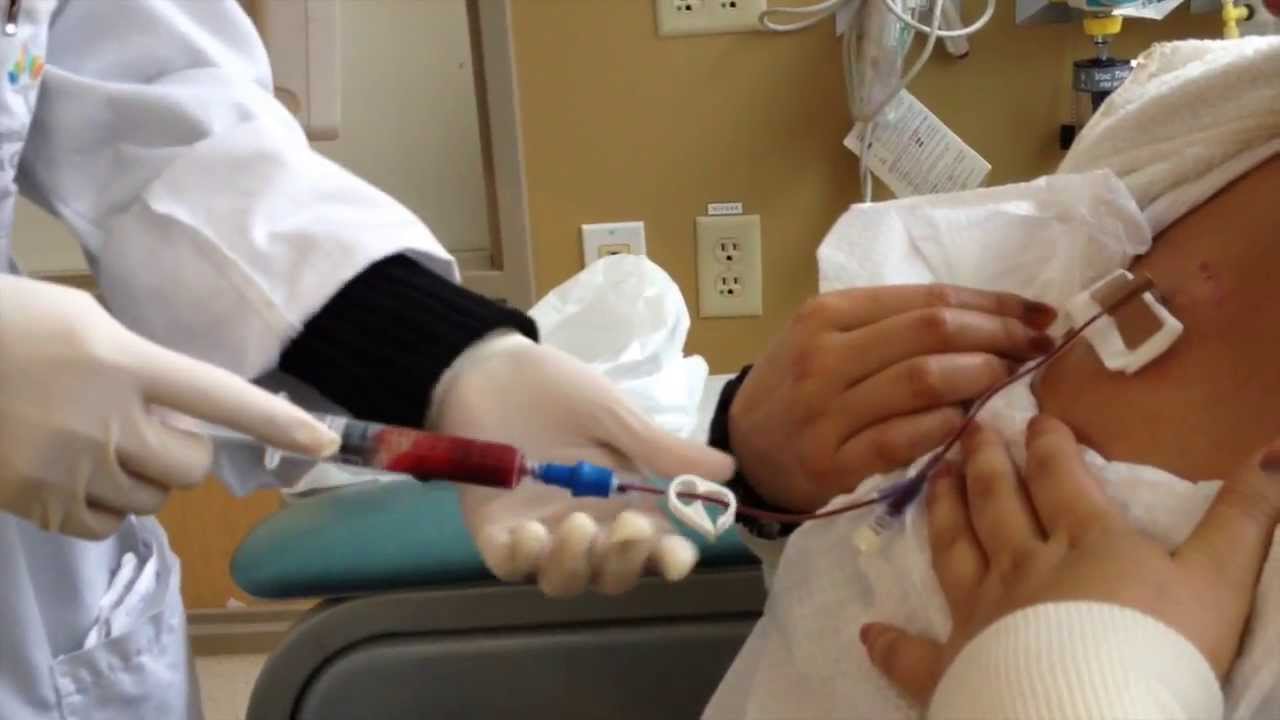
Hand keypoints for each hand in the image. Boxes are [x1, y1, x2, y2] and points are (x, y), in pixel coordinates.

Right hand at [0, 276, 338, 538]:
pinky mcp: (37, 504)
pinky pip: (107, 526)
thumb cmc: (5, 326)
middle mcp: (105, 419)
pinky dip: (105, 508)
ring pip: (152, 499)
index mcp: (122, 361)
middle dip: (180, 451)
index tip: (322, 441)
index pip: (219, 395)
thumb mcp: (82, 323)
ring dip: (142, 479)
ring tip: (96, 445)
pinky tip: (74, 475)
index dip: (275, 421)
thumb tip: (182, 405)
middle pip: (190, 464)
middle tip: (144, 426)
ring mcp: (69, 467)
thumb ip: (137, 362)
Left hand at [433, 333, 734, 596]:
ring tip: (576, 526)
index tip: (678, 554)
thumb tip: (730, 470)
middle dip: (626, 562)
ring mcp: (539, 534)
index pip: (654, 548)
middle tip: (629, 526)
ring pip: (565, 580)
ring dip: (576, 563)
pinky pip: (511, 567)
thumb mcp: (615, 415)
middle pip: (612, 574)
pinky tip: (529, 532)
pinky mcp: (495, 532)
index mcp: (622, 502)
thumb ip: (662, 450)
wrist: (487, 368)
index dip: (669, 559)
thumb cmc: (556, 389)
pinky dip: (524, 560)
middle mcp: (585, 527)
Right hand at [729, 285, 1057, 511]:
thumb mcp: (828, 338)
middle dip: (998, 337)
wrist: (743, 449)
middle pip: (931, 332)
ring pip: (922, 381)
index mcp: (827, 314)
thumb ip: (891, 327)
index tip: (1038, 315)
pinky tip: (967, 424)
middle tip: (1037, 348)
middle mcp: (824, 355)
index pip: (927, 299)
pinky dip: (943, 428)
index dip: (993, 305)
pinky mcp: (830, 460)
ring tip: (1007, 380)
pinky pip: (901, 439)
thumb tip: (984, 321)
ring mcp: (825, 409)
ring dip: (979, 378)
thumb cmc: (796, 387)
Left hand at [863, 416, 1279, 703]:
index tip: (1034, 416)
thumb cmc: (1161, 650)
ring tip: (932, 480)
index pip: (1061, 478)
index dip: (1049, 445)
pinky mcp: (954, 671)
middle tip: (968, 429)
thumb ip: (1244, 515)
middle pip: (998, 503)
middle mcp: (1023, 568)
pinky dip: (892, 646)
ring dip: (942, 513)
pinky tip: (869, 634)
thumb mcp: (1219, 580)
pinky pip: (915, 657)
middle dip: (985, 462)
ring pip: (953, 552)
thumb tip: (1277, 447)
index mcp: (1084, 542)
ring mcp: (980, 617)